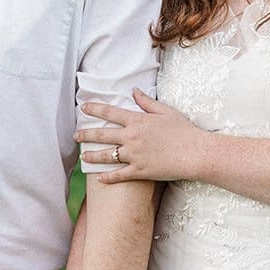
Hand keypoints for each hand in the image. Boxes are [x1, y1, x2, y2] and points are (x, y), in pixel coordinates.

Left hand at [75, 89, 207, 183]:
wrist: (194, 152)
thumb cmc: (183, 130)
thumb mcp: (165, 111)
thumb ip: (147, 102)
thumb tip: (134, 91)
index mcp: (137, 121)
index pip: (110, 113)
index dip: (94, 109)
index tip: (83, 108)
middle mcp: (132, 138)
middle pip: (102, 135)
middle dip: (86, 135)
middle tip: (76, 136)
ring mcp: (134, 155)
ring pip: (107, 156)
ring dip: (92, 156)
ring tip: (83, 157)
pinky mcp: (140, 171)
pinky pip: (120, 175)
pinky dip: (108, 177)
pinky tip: (99, 179)